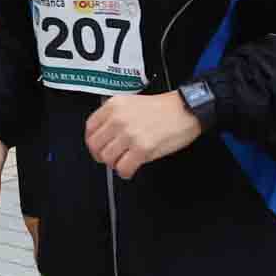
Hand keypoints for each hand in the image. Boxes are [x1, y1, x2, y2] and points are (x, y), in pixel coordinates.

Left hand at [84, 91, 201, 178]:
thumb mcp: (132, 103)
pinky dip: (125, 172)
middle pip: (95, 145)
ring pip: (107, 158)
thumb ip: (115, 117)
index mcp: (114, 105)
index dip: (92, 141)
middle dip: (101, 155)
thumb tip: (105, 137)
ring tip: (124, 161)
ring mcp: (129, 134)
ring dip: (114, 164)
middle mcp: (118, 119)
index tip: (98, 147)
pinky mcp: (142, 148)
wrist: (186, 110)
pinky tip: (131, 169)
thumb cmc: (164, 108)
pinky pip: (123, 168)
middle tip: (111, 157)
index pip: (90, 128)